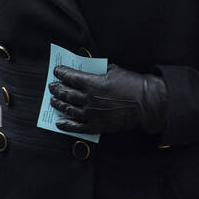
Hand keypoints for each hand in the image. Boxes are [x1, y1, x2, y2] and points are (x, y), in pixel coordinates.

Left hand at [49, 63, 167, 134]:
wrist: (147, 103)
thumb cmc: (133, 84)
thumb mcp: (115, 71)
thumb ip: (100, 71)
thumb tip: (90, 72)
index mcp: (93, 83)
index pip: (71, 77)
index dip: (61, 73)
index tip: (56, 71)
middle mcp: (89, 99)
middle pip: (67, 93)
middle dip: (57, 89)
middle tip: (52, 86)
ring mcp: (92, 114)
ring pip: (69, 109)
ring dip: (59, 105)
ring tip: (53, 101)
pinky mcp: (97, 126)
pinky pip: (78, 127)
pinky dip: (67, 125)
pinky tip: (59, 122)